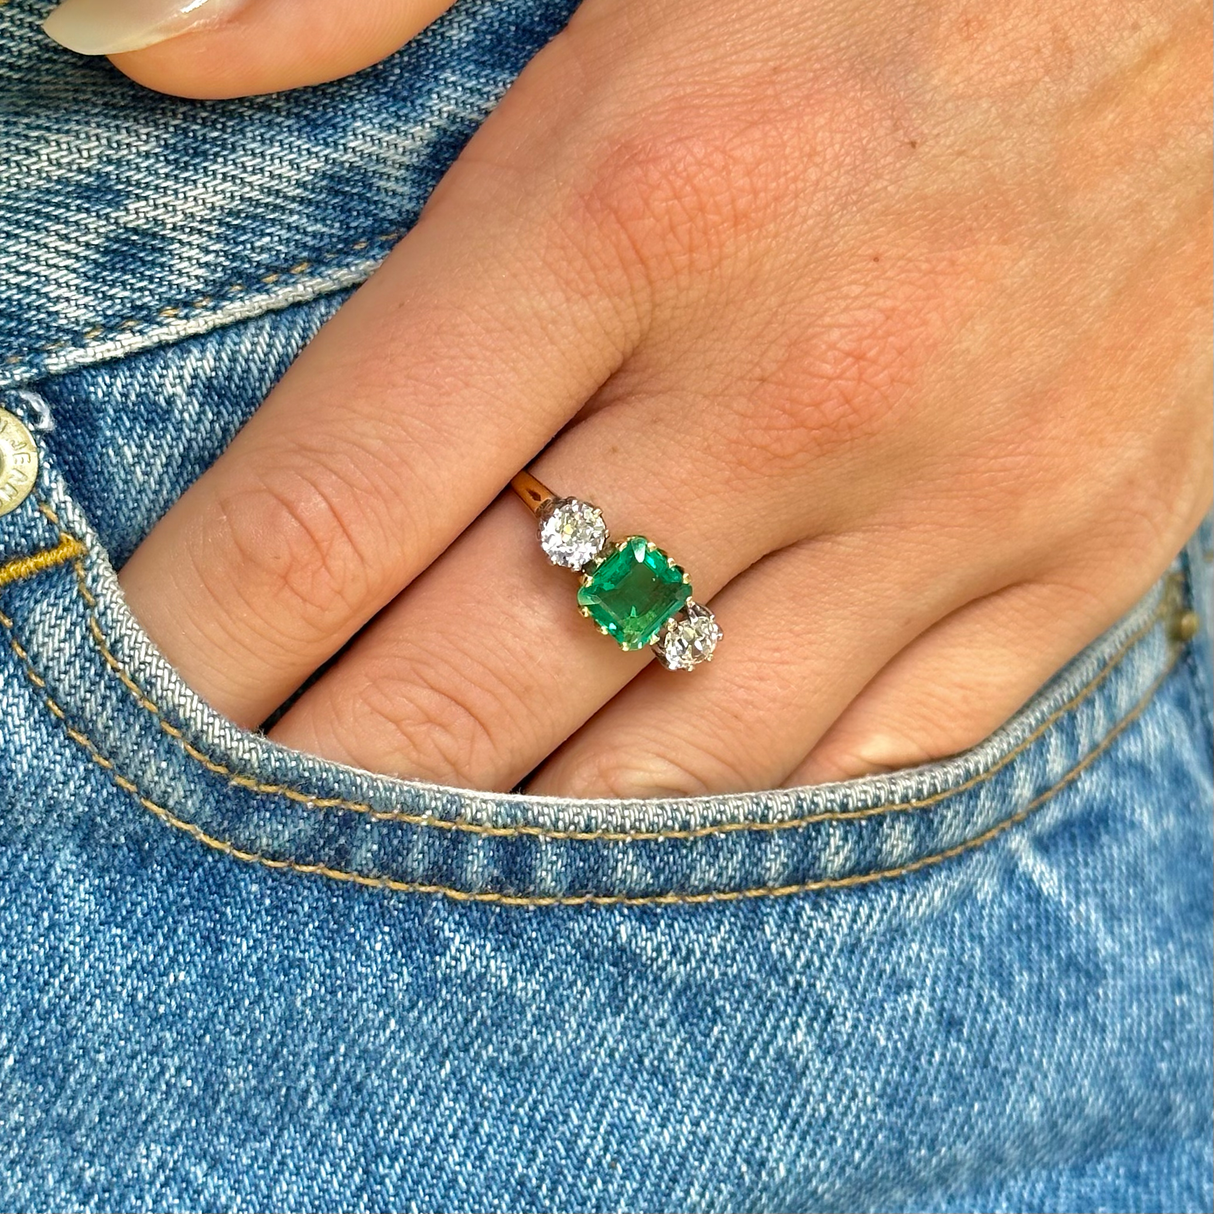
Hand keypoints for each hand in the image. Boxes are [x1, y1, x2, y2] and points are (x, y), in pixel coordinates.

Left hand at [88, 0, 1209, 796]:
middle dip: (323, 783)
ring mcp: (947, 501)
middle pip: (471, 686)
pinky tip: (649, 826)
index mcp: (639, 196)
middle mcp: (790, 385)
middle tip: (243, 824)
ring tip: (412, 868)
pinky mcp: (1067, 561)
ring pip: (670, 775)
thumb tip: (127, 33)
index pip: (333, 504)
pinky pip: (866, 765)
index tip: (138, 697)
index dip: (200, 637)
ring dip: (511, 840)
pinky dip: (735, 824)